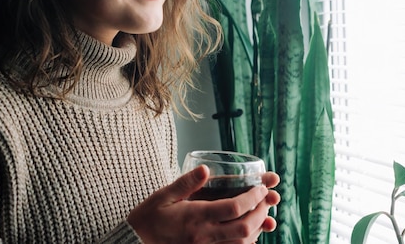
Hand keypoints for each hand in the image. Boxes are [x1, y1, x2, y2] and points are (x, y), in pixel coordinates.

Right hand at [127, 165, 279, 243]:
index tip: (261, 187)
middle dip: (261, 213)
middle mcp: (204, 235)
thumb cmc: (149, 217)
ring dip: (257, 229)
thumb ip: (187, 183)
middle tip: (267, 200)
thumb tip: (205, 168)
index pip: (234, 208)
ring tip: (263, 215)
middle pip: (244, 228)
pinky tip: (248, 232)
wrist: (136, 243)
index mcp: (196, 217)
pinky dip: (245, 242)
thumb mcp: (164, 195)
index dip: (253, 198)